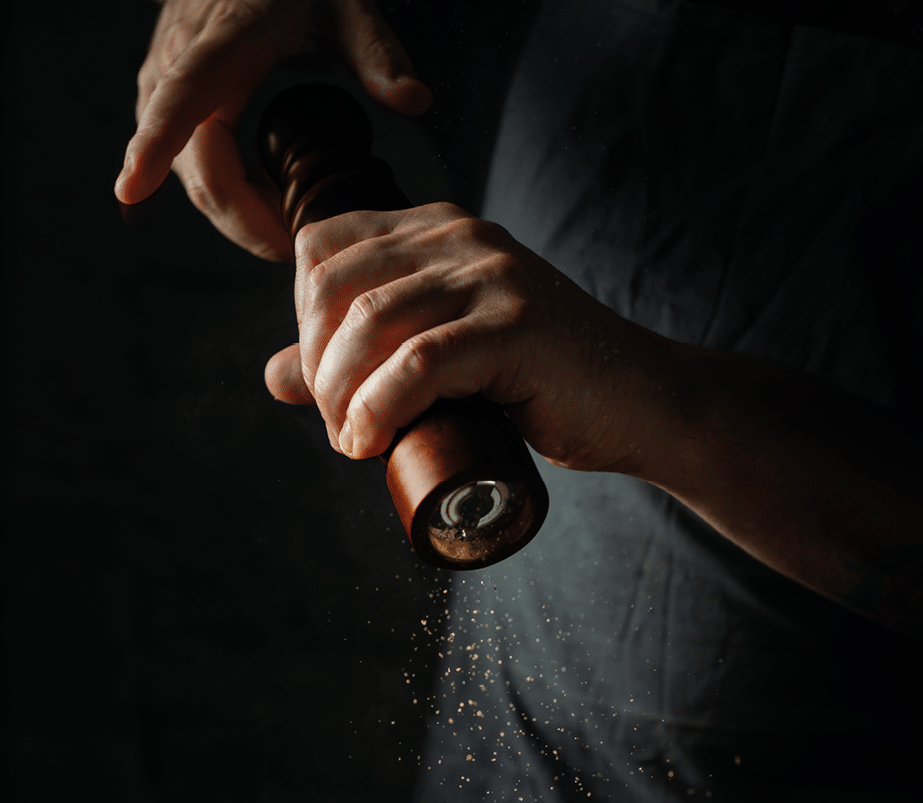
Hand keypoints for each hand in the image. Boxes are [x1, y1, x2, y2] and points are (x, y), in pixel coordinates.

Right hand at [114, 0, 431, 260]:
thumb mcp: (345, 5)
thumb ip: (378, 54)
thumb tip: (414, 101)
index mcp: (221, 40)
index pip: (181, 99)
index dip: (154, 146)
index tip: (131, 187)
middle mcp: (178, 64)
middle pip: (196, 168)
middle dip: (245, 222)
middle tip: (299, 247)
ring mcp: (166, 86)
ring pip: (193, 178)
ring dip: (241, 214)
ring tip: (291, 222)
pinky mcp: (168, 103)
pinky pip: (193, 168)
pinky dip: (232, 195)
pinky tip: (269, 199)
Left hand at [264, 203, 922, 640]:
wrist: (640, 406)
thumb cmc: (542, 388)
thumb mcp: (442, 362)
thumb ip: (365, 358)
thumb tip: (275, 376)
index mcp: (437, 233)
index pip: (323, 250)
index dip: (302, 322)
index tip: (325, 387)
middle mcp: (460, 238)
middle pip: (333, 284)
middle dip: (316, 364)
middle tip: (339, 424)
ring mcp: (492, 276)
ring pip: (370, 323)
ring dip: (341, 393)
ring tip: (354, 441)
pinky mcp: (516, 325)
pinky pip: (420, 361)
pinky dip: (380, 408)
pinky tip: (371, 441)